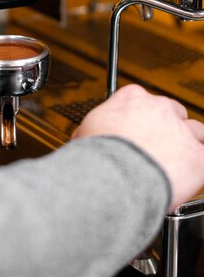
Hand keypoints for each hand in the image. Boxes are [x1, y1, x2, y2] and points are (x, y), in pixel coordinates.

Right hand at [72, 84, 203, 210]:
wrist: (114, 178)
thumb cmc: (98, 158)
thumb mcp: (85, 133)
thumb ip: (95, 130)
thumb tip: (84, 137)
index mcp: (132, 98)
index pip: (143, 99)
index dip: (141, 117)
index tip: (137, 129)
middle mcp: (160, 108)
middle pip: (172, 112)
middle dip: (167, 129)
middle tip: (157, 148)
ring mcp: (181, 130)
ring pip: (195, 131)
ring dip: (187, 144)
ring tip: (176, 163)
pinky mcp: (198, 155)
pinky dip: (199, 164)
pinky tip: (190, 173)